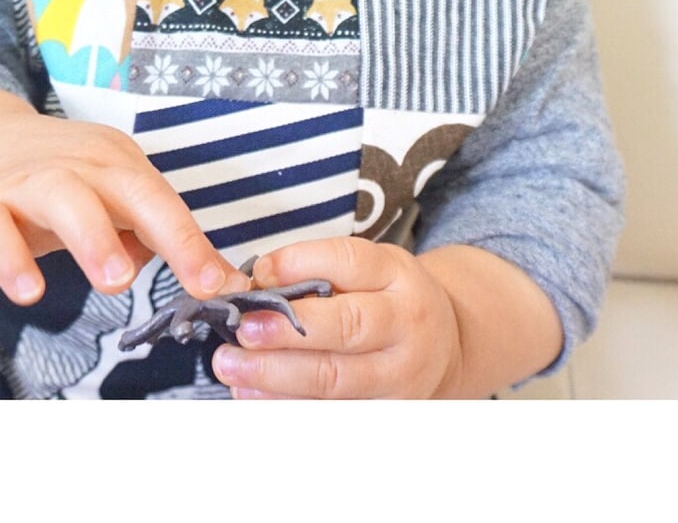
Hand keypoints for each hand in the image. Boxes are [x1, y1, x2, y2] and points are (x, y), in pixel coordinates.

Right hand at [0, 102, 247, 307]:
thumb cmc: (58, 182)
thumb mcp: (107, 197)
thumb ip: (147, 233)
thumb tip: (189, 271)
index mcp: (114, 162)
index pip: (160, 198)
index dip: (190, 241)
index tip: (217, 281)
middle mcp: (75, 165)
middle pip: (122, 187)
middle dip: (154, 227)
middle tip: (189, 271)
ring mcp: (25, 183)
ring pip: (62, 198)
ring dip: (92, 238)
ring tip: (113, 282)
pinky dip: (11, 261)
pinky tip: (29, 290)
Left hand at [210, 237, 462, 398]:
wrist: (445, 349)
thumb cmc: (389, 300)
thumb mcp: (368, 267)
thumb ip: (318, 268)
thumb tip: (258, 281)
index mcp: (397, 275)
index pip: (348, 261)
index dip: (298, 264)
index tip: (258, 273)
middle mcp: (405, 326)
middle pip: (345, 328)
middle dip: (286, 331)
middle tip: (241, 331)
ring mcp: (400, 378)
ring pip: (335, 381)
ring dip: (276, 377)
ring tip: (233, 367)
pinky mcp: (386, 415)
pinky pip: (332, 415)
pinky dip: (288, 408)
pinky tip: (253, 397)